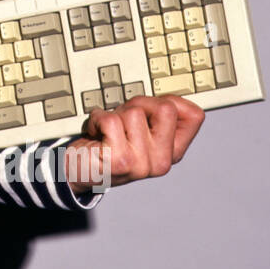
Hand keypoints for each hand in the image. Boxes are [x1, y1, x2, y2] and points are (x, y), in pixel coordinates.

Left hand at [62, 94, 205, 193]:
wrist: (75, 171)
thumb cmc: (106, 146)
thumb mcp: (138, 131)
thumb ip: (155, 117)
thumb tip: (167, 96)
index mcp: (172, 152)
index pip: (194, 116)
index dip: (171, 100)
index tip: (149, 106)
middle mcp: (162, 161)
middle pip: (166, 108)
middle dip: (139, 103)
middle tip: (122, 116)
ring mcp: (142, 164)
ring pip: (134, 112)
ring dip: (113, 114)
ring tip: (106, 130)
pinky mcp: (120, 161)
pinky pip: (111, 120)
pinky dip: (97, 118)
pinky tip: (95, 131)